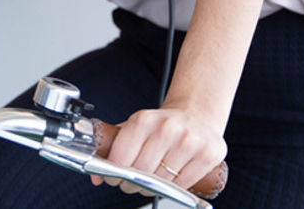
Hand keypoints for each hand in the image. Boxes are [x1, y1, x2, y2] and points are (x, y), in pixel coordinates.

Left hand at [91, 103, 226, 195]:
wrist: (196, 114)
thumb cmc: (162, 125)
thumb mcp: (135, 129)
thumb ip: (113, 150)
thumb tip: (95, 177)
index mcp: (144, 120)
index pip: (121, 159)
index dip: (113, 174)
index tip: (113, 177)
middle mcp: (167, 128)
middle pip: (140, 173)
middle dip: (132, 183)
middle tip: (131, 182)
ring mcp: (189, 141)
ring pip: (161, 182)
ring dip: (152, 188)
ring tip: (151, 180)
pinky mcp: (208, 154)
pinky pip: (183, 184)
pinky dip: (174, 188)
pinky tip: (171, 179)